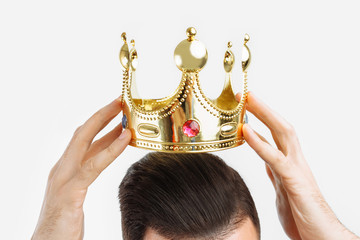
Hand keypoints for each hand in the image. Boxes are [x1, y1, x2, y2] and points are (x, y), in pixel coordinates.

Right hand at [32, 97, 130, 239]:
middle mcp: (62, 169)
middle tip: (120, 100)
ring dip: (104, 123)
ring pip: (84, 142)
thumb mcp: (77, 193)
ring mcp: (63, 179)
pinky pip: (93, 166)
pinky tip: (125, 138)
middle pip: (82, 133)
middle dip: (101, 114)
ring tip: (124, 111)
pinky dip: (110, 150)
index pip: (83, 139)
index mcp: (65, 169)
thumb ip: (89, 174)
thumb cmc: (63, 223)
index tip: (117, 110)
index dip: (99, 122)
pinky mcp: (70, 192)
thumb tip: (105, 157)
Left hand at [240, 92, 358, 239]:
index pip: (275, 135)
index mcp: (290, 165)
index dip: (261, 119)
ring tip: (246, 100)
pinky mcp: (295, 183)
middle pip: (280, 127)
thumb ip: (276, 174)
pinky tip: (247, 131)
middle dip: (263, 108)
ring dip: (264, 115)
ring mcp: (297, 171)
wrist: (322, 237)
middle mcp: (295, 163)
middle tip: (245, 94)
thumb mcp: (283, 191)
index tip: (245, 107)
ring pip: (282, 134)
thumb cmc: (303, 217)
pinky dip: (261, 144)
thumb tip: (268, 164)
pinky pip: (276, 159)